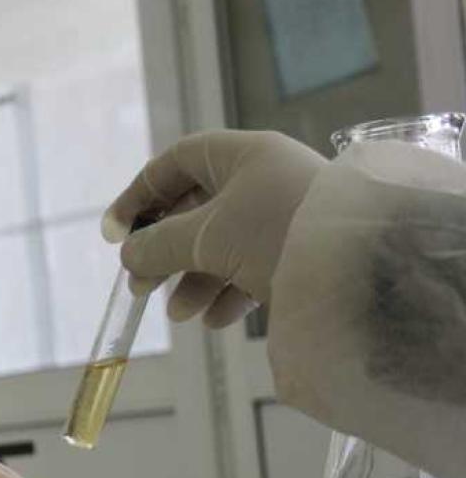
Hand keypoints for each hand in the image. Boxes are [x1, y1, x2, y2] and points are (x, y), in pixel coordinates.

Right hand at [103, 130, 324, 325]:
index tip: (115, 235)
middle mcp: (263, 179)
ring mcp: (283, 216)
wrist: (360, 268)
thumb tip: (129, 254)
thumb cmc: (274, 232)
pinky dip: (228, 293)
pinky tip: (215, 321)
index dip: (139, 196)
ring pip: (221, 245)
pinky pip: (252, 267)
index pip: (175, 163)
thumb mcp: (205, 238)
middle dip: (164, 253)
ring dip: (193, 280)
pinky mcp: (300, 250)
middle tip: (139, 286)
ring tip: (179, 314)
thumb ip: (157, 245)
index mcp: (241, 156)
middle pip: (194, 211)